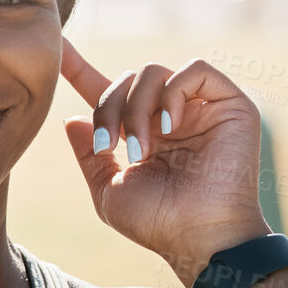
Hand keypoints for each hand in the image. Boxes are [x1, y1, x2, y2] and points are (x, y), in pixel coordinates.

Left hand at [59, 39, 271, 285]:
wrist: (199, 238)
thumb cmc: (158, 222)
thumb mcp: (109, 190)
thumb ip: (88, 154)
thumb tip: (71, 118)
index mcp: (142, 132)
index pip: (108, 92)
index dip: (80, 70)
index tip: (58, 50)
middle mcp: (170, 115)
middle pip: (125, 80)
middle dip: (107, 108)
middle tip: (109, 147)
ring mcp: (200, 107)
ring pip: (153, 72)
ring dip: (135, 109)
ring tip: (141, 150)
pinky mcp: (230, 102)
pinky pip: (195, 69)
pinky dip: (172, 93)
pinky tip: (169, 128)